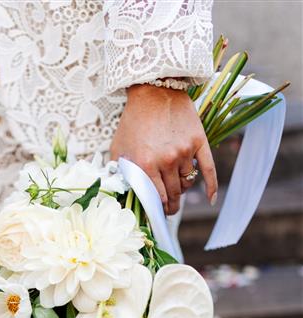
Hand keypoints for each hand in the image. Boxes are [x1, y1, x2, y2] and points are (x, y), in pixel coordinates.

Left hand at [110, 84, 217, 214]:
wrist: (153, 89)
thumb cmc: (133, 120)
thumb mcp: (119, 147)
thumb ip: (120, 172)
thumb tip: (123, 194)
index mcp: (145, 165)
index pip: (156, 199)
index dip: (157, 210)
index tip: (157, 214)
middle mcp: (166, 161)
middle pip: (174, 195)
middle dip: (171, 206)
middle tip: (169, 210)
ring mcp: (184, 151)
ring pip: (187, 183)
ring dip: (182, 190)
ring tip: (176, 189)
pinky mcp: (198, 141)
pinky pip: (208, 169)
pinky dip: (211, 186)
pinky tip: (211, 199)